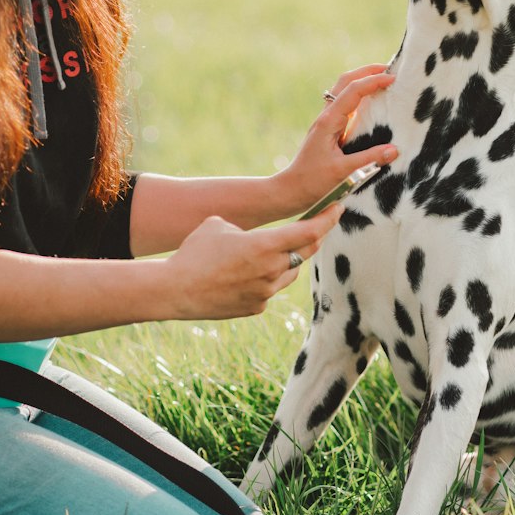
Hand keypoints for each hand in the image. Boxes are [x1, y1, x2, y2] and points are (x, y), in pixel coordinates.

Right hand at [162, 204, 340, 319]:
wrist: (175, 290)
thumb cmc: (194, 252)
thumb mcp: (218, 225)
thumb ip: (245, 229)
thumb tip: (251, 238)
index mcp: (265, 245)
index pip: (310, 231)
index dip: (327, 219)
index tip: (338, 208)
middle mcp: (272, 270)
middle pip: (306, 252)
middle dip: (315, 237)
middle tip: (318, 226)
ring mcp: (266, 292)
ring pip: (289, 273)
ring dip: (289, 260)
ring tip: (272, 250)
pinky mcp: (257, 307)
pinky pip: (270, 289)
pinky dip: (266, 279)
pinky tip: (247, 275)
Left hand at [275, 64, 398, 213]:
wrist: (291, 190)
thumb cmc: (313, 182)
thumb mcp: (342, 172)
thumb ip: (369, 160)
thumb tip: (395, 150)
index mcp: (329, 121)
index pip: (353, 91)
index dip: (373, 81)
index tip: (393, 78)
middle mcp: (327, 116)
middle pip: (346, 81)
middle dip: (367, 71)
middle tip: (391, 69)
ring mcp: (327, 121)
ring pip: (344, 90)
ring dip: (363, 80)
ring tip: (384, 80)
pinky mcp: (330, 129)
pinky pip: (346, 105)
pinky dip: (360, 96)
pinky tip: (373, 102)